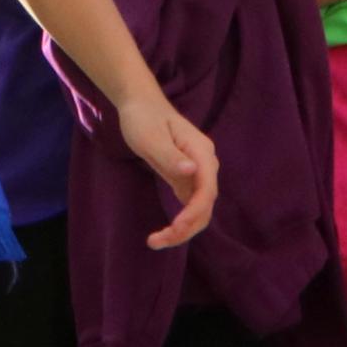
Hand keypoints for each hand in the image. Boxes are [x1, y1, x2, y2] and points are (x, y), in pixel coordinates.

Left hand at [114, 90, 218, 247]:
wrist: (140, 105)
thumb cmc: (143, 118)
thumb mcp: (150, 137)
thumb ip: (170, 156)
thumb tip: (193, 170)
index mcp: (201, 152)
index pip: (206, 189)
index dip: (194, 211)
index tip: (175, 226)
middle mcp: (205, 164)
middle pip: (206, 204)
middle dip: (187, 227)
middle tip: (158, 241)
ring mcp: (198, 172)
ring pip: (199, 208)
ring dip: (184, 229)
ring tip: (156, 241)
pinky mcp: (187, 177)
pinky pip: (189, 204)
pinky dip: (180, 221)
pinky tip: (164, 232)